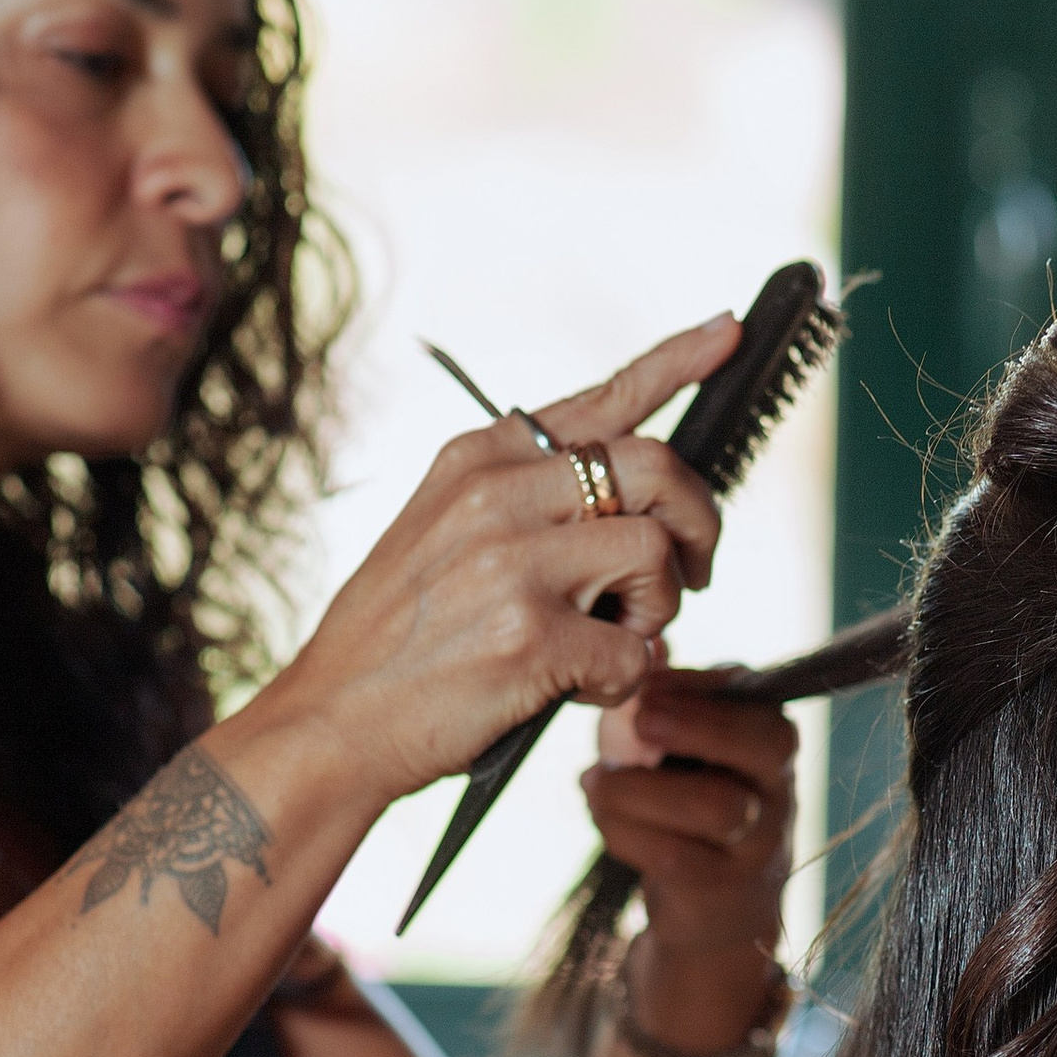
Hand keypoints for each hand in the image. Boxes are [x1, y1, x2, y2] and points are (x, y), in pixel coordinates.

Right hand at [272, 315, 739, 809]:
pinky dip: (626, 680)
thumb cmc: (396, 642)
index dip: (677, 361)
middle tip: (694, 575)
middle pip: (657, 469)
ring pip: (656, 554)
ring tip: (616, 640)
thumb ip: (525, 499)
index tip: (728, 332)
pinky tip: (580, 688)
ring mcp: (512, 562)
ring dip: (659, 610)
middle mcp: (496, 493)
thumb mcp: (442, 532)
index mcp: (480, 459)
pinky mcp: (530, 635)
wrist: (329, 724)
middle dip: (700, 524)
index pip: (600, 397)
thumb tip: (631, 499)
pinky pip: (636, 649)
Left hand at [587, 669, 796, 1049]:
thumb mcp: (674, 742)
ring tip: (596, 779)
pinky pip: (675, 857)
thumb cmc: (681, 802)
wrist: (711, 911)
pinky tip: (599, 812)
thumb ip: (659, 695)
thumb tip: (647, 647)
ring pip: (718, 806)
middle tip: (636, 716)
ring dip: (642, 787)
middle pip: (764, 743)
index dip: (698, 685)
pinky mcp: (722, 892)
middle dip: (696, 723)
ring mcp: (759, 843)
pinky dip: (623, 830)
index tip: (642, 680)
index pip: (758, 697)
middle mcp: (780, 787)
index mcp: (770, 737)